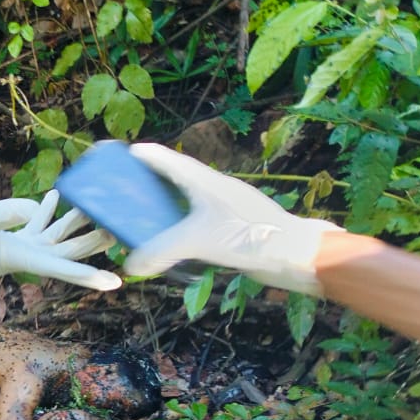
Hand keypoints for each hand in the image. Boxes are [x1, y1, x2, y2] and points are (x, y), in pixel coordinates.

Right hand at [0, 191, 121, 289]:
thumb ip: (10, 211)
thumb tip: (39, 206)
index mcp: (18, 258)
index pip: (60, 268)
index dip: (88, 275)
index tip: (114, 283)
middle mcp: (23, 256)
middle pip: (66, 252)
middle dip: (91, 242)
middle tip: (119, 230)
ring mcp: (16, 246)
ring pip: (55, 238)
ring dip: (75, 223)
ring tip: (96, 206)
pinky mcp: (8, 236)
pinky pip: (36, 226)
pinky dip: (47, 212)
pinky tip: (56, 197)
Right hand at [124, 143, 339, 295]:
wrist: (295, 255)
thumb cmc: (250, 236)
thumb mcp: (198, 241)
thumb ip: (161, 251)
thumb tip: (132, 265)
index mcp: (206, 182)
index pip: (169, 160)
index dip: (146, 155)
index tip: (124, 153)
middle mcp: (215, 191)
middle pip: (177, 179)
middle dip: (152, 181)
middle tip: (128, 188)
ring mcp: (225, 209)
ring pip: (187, 201)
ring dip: (166, 206)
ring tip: (145, 216)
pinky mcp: (232, 228)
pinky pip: (197, 223)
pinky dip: (180, 227)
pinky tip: (173, 241)